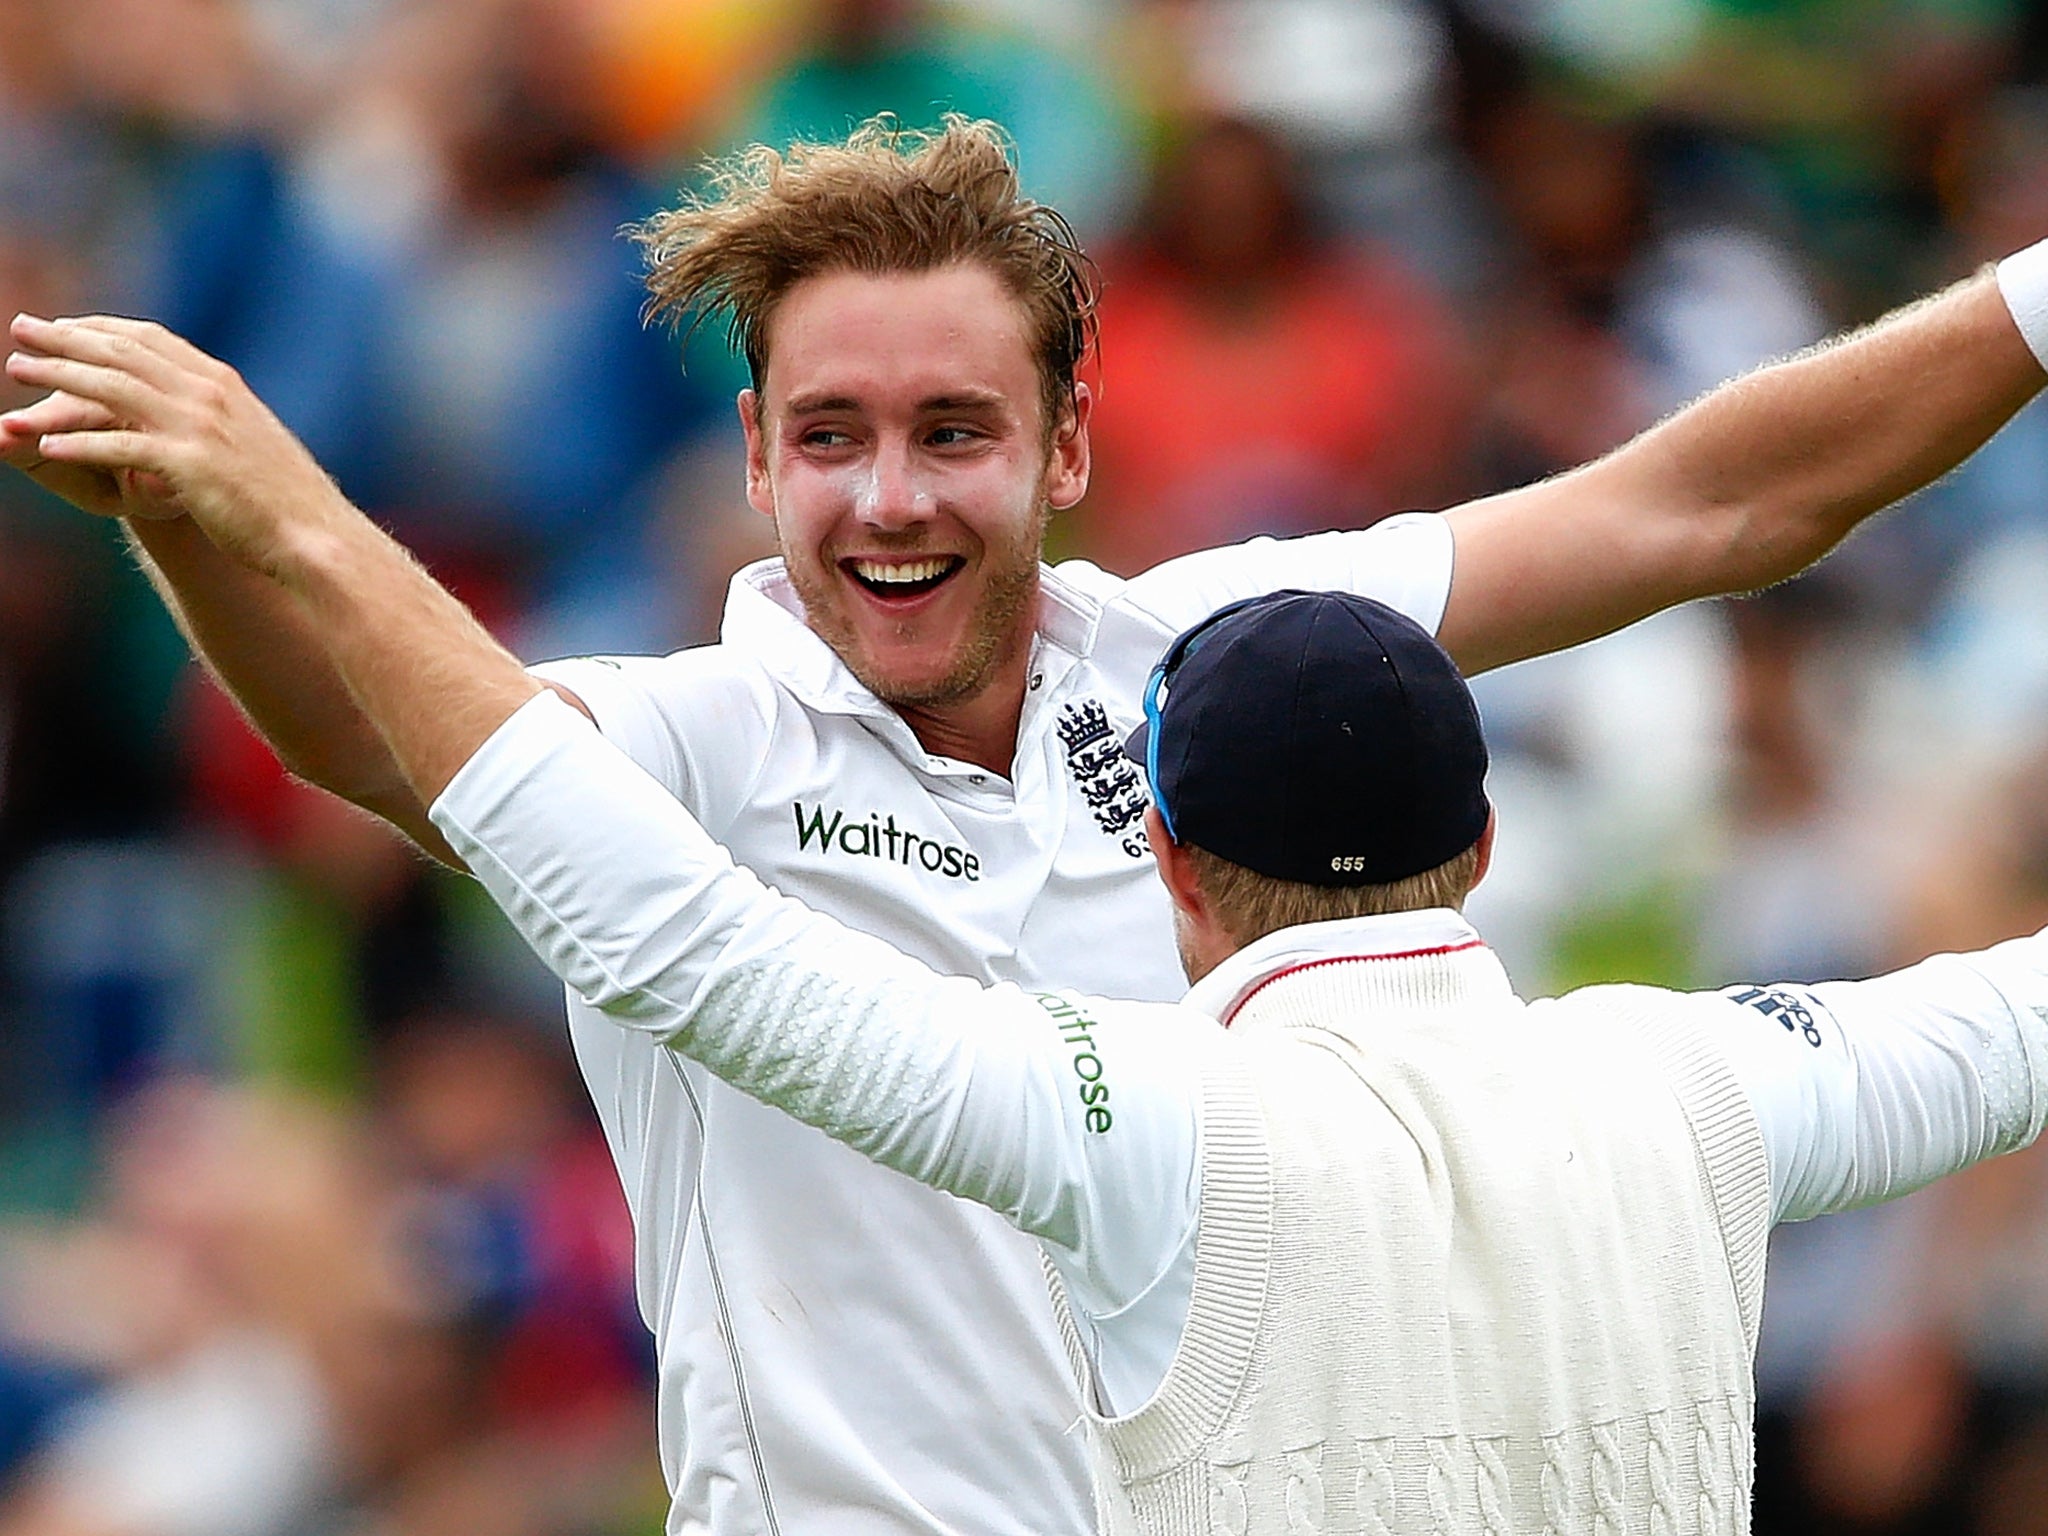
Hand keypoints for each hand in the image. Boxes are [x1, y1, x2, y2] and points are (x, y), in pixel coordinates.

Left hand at [2, 314, 351, 575]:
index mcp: (223, 384)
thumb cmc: (286, 501)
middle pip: (123, 354)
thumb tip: (200, 418)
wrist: (317, 535)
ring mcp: (200, 428)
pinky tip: (47, 443)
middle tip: (21, 328)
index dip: (100, 329)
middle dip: (65, 338)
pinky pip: (121, 446)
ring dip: (60, 377)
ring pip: (113, 389)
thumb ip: (223, 420)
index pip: (151, 339)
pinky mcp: (191, 466)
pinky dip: (82, 441)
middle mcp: (210, 395)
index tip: (64, 327)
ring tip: (18, 372)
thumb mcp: (254, 444)